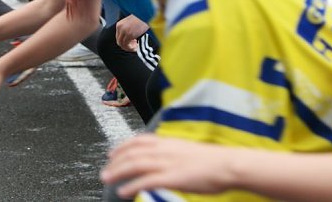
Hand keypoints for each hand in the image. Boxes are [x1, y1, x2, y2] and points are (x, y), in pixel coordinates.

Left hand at [102, 134, 234, 197]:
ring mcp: (168, 163)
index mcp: (168, 142)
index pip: (138, 140)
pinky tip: (123, 191)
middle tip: (104, 171)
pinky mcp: (172, 177)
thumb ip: (171, 153)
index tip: (112, 153)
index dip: (122, 146)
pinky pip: (146, 181)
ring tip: (107, 179)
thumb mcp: (186, 151)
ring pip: (135, 165)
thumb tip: (160, 159)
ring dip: (118, 172)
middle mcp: (165, 150)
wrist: (227, 164)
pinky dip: (132, 185)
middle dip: (115, 161)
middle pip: (132, 153)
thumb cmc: (211, 161)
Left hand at [115, 15, 148, 51]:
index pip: (118, 37)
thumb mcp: (131, 23)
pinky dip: (131, 48)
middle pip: (119, 42)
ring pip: (122, 45)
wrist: (146, 13)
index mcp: (119, 24)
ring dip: (129, 48)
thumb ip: (128, 29)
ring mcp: (124, 32)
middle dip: (126, 46)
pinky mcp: (129, 35)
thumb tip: (130, 38)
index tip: (131, 42)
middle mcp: (120, 28)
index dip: (124, 42)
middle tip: (133, 46)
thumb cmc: (141, 17)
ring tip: (135, 47)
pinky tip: (136, 46)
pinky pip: (127, 45)